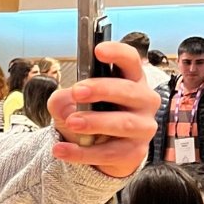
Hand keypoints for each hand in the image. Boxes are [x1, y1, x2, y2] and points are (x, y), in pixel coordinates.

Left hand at [46, 41, 159, 178]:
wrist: (98, 150)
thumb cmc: (90, 116)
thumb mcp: (71, 105)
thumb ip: (62, 99)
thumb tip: (62, 101)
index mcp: (130, 81)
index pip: (130, 61)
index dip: (117, 53)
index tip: (98, 50)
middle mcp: (143, 101)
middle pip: (128, 90)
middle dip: (102, 89)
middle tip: (77, 91)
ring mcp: (143, 127)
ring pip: (124, 123)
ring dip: (96, 121)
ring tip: (71, 122)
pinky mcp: (134, 152)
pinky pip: (109, 153)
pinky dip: (82, 152)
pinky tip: (61, 149)